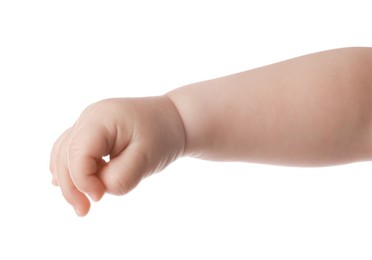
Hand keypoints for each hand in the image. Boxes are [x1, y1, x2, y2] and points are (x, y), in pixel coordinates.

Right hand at [50, 96, 185, 215]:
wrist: (174, 119)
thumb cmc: (162, 136)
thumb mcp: (146, 159)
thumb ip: (120, 177)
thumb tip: (98, 189)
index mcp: (102, 118)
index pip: (77, 152)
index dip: (82, 180)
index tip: (100, 197)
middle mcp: (90, 116)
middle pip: (66, 154)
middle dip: (71, 186)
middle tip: (83, 212)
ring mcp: (89, 122)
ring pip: (64, 152)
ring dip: (68, 179)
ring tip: (79, 205)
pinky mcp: (93, 131)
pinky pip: (71, 148)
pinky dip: (68, 167)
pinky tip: (62, 183)